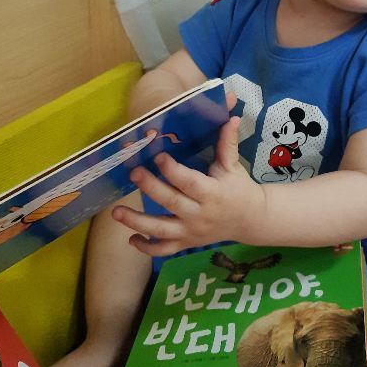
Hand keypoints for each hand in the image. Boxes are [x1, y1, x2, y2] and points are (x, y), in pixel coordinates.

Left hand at [112, 116, 265, 255]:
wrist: (250, 220)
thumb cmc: (239, 188)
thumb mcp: (233, 166)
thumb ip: (228, 143)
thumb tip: (231, 117)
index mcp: (212, 193)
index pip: (190, 182)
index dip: (173, 171)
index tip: (158, 156)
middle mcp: (200, 214)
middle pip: (171, 202)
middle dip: (151, 188)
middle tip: (133, 172)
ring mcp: (191, 231)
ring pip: (161, 230)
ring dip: (137, 222)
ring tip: (116, 212)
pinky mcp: (186, 242)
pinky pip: (164, 249)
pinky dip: (147, 248)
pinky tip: (131, 239)